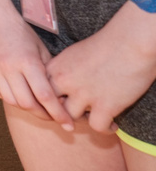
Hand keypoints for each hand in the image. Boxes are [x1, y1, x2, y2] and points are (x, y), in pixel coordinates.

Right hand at [0, 6, 72, 127]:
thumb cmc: (19, 30)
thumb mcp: (40, 48)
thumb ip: (48, 71)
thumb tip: (60, 95)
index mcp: (27, 61)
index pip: (45, 96)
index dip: (58, 113)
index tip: (68, 124)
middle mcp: (9, 67)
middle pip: (27, 103)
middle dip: (43, 115)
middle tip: (54, 117)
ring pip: (11, 100)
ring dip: (26, 107)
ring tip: (36, 106)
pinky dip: (7, 97)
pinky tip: (16, 93)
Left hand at [47, 2, 155, 132]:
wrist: (132, 40)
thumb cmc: (108, 43)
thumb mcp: (75, 52)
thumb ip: (65, 68)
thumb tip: (62, 82)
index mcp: (57, 67)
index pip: (39, 89)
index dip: (46, 98)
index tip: (58, 102)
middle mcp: (65, 81)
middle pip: (50, 106)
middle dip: (57, 112)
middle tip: (70, 116)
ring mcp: (84, 94)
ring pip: (70, 118)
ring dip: (81, 119)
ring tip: (92, 117)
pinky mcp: (105, 106)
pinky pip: (97, 127)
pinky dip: (105, 129)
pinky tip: (112, 125)